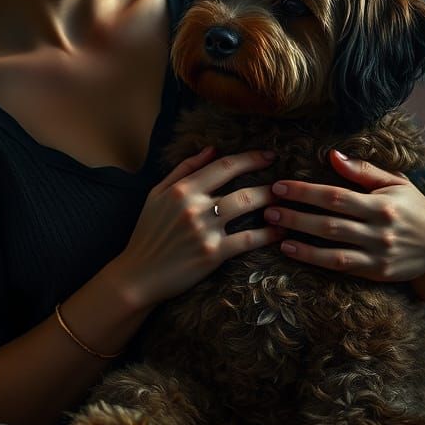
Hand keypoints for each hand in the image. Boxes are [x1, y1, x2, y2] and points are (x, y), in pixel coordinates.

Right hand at [114, 147, 285, 308]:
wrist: (138, 275)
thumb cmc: (147, 233)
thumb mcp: (157, 194)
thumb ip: (184, 169)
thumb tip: (212, 149)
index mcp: (182, 189)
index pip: (223, 166)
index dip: (250, 158)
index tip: (268, 156)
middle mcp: (194, 206)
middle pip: (241, 187)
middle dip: (268, 182)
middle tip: (285, 183)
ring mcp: (205, 230)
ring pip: (247, 208)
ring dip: (271, 203)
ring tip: (286, 203)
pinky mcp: (212, 254)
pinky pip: (248, 239)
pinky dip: (268, 234)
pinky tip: (281, 232)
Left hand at [266, 150, 424, 301]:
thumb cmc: (414, 206)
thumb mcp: (395, 182)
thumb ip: (364, 170)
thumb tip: (332, 155)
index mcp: (383, 203)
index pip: (336, 196)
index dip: (306, 191)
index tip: (280, 186)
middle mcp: (380, 230)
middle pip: (330, 222)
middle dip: (296, 214)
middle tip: (267, 207)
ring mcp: (378, 253)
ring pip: (332, 248)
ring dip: (300, 239)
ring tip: (273, 230)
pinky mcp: (377, 272)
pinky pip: (341, 266)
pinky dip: (314, 259)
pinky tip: (292, 251)